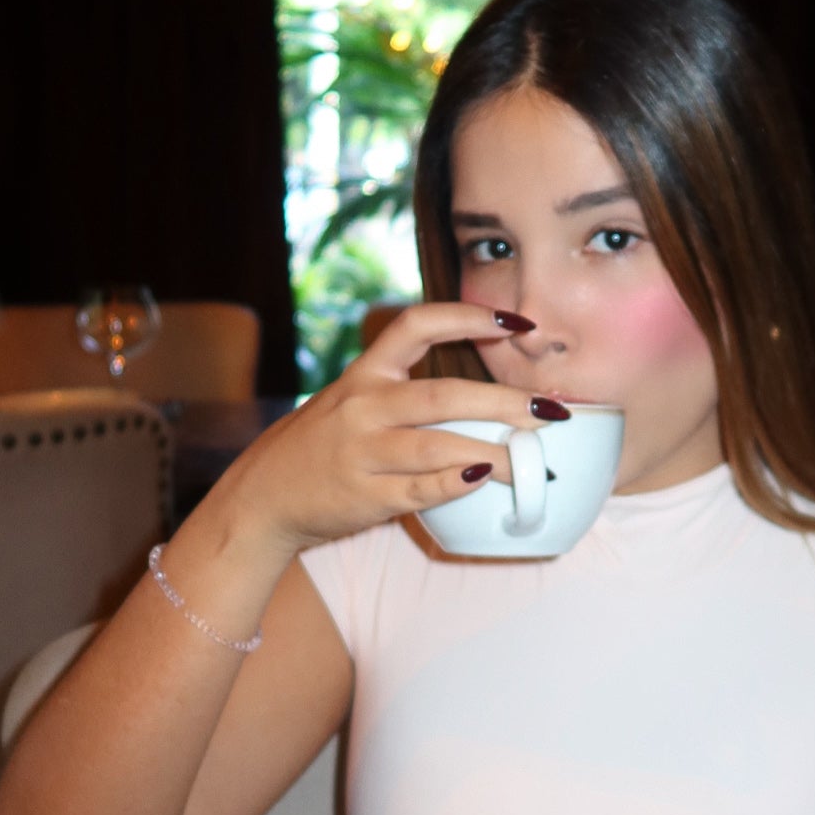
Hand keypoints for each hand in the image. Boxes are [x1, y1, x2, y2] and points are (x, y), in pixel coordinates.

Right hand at [216, 301, 567, 555]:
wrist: (264, 497)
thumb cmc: (323, 447)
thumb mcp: (354, 402)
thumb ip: (405, 392)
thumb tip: (490, 398)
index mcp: (365, 374)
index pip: (417, 325)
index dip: (469, 316)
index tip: (517, 321)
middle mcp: (363, 406)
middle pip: (444, 394)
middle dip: (505, 401)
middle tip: (551, 410)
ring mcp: (362, 452)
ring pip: (438, 445)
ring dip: (493, 453)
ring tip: (533, 460)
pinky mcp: (365, 496)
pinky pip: (420, 489)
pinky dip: (456, 485)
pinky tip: (485, 482)